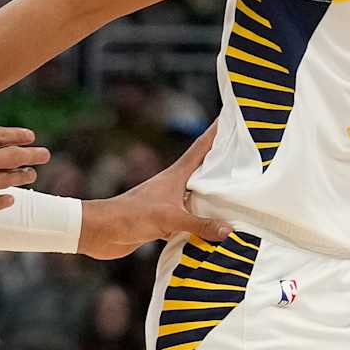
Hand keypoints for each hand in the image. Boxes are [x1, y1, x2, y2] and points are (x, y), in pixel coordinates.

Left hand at [77, 127, 231, 258]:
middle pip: (204, 172)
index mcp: (176, 175)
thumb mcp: (169, 218)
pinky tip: (217, 231)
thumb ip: (199, 224)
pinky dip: (203, 224)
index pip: (201, 148)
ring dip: (215, 198)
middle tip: (248, 159)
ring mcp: (169, 204)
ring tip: (239, 196)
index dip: (216, 132)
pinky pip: (190, 221)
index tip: (232, 116)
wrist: (100, 232)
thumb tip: (229, 229)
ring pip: (199, 198)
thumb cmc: (130, 216)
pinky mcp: (164, 223)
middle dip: (224, 165)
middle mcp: (174, 186)